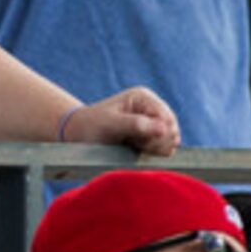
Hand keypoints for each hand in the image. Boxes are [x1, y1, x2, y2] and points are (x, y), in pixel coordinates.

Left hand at [57, 87, 178, 155]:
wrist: (78, 135)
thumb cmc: (91, 127)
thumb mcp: (111, 125)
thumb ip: (137, 126)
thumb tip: (164, 129)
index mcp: (143, 98)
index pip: (167, 119)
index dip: (158, 135)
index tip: (138, 142)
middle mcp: (151, 108)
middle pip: (172, 131)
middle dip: (155, 142)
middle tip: (133, 144)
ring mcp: (152, 122)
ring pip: (170, 142)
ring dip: (153, 149)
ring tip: (132, 146)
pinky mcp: (150, 136)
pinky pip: (163, 149)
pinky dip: (151, 153)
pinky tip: (135, 150)